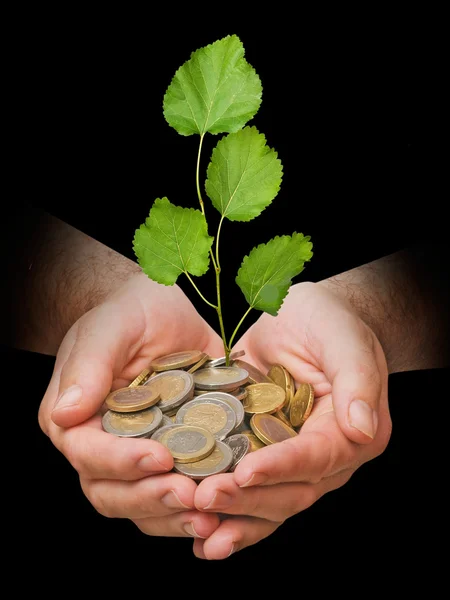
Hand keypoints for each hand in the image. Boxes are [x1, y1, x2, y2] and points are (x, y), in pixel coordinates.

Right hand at [38, 272, 224, 539]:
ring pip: (144, 507)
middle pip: (112, 494)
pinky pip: (177, 499)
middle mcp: (102, 447)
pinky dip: (197, 511)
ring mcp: (139, 459)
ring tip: (210, 514)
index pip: (88, 454)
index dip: (121, 462)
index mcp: (76, 419)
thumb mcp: (112, 327)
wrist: (174, 309)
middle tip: (190, 495)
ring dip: (175, 517)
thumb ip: (88, 367)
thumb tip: (65, 414)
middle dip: (150, 498)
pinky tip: (225, 511)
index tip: (161, 457)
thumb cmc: (134, 311)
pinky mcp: (175, 460)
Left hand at [192, 281, 391, 558]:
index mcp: (352, 432)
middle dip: (249, 499)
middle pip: (291, 491)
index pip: (318, 457)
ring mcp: (294, 461)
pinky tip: (200, 534)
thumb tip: (361, 427)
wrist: (301, 317)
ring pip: (270, 502)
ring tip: (198, 525)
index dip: (282, 466)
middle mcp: (327, 457)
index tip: (246, 472)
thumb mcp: (343, 338)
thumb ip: (356, 378)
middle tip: (205, 498)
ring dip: (234, 517)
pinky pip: (251, 494)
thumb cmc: (327, 321)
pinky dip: (229, 515)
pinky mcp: (265, 457)